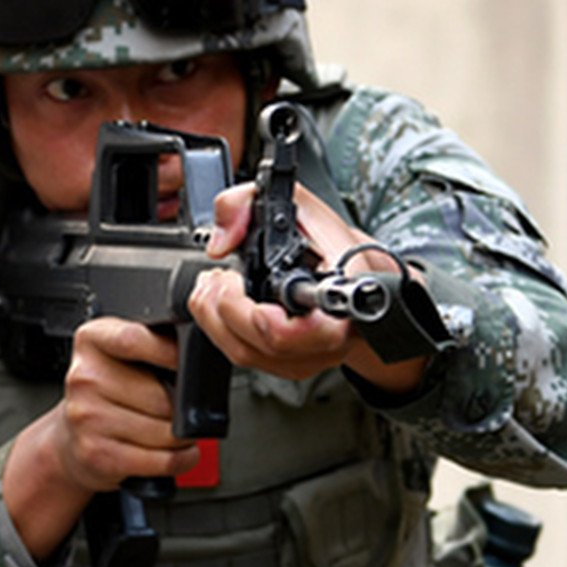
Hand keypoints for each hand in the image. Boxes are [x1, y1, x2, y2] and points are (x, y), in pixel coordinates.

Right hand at [3, 315, 195, 559]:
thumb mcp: (119, 355)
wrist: (69, 440)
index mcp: (91, 341)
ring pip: (165, 431)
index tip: (189, 363)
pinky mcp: (98, 454)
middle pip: (161, 396)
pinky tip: (177, 453)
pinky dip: (181, 459)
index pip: (134, 340)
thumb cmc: (104, 395)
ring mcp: (87, 418)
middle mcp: (84, 378)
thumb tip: (195, 351)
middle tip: (183, 409)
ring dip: (184, 437)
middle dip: (183, 408)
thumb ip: (151, 345)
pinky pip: (161, 460)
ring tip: (177, 431)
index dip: (170, 353)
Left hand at [188, 181, 426, 391]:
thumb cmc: (327, 241)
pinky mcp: (289, 365)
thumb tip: (220, 241)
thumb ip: (246, 203)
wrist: (352, 273)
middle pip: (268, 343)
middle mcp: (333, 334)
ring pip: (248, 354)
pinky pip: (243, 357)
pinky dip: (220, 329)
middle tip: (220, 277)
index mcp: (345, 291)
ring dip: (214, 318)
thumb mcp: (292, 201)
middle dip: (227, 306)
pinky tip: (220, 304)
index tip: (244, 289)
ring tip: (214, 285)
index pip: (316, 327)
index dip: (273, 319)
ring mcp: (311, 356)